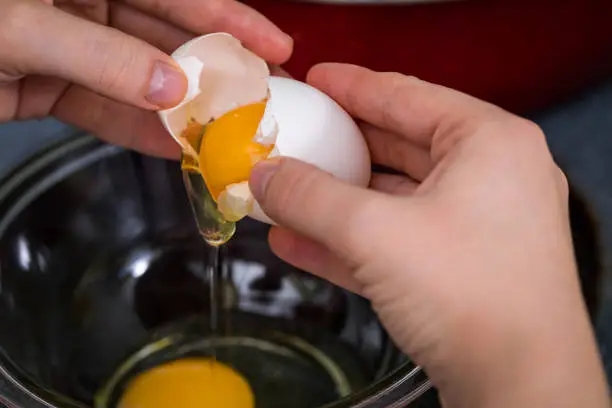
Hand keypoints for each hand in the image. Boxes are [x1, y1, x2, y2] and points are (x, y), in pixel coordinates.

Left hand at [0, 0, 291, 157]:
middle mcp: (79, 1)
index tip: (272, 43)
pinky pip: (104, 110)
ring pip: (138, 80)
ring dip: (180, 109)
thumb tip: (170, 88)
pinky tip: (174, 145)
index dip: (227, 17)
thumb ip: (101, 58)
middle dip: (214, 69)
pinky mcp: (48, 86)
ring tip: (225, 132)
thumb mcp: (21, 28)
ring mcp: (66, 46)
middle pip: (164, 37)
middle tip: (260, 95)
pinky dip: (138, 130)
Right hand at [248, 64, 608, 407]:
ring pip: (391, 200)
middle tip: (294, 137)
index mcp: (489, 143)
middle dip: (338, 149)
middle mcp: (491, 177)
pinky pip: (394, 240)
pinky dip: (348, 241)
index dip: (352, 86)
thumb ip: (311, 196)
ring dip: (335, 201)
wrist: (518, 389)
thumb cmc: (470, 295)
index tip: (312, 81)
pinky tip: (298, 242)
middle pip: (397, 146)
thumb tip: (263, 174)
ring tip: (283, 193)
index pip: (406, 96)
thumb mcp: (375, 233)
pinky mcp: (460, 268)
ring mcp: (477, 226)